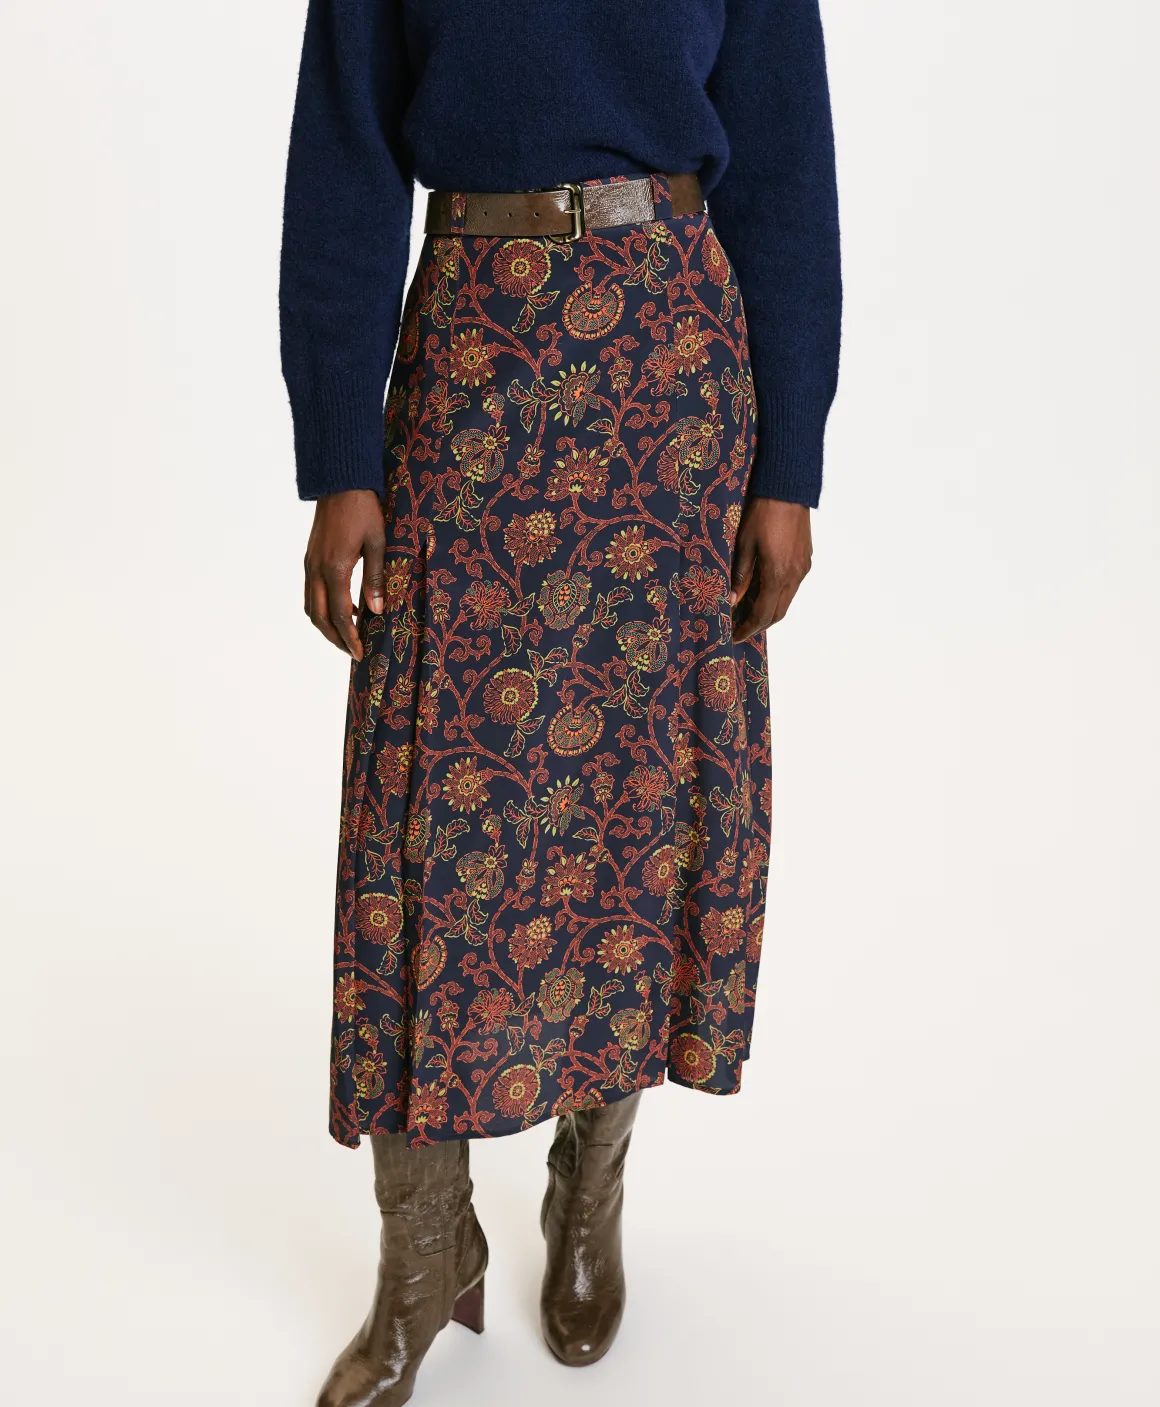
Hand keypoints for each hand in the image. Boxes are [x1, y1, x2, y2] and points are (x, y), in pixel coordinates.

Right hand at [304, 489, 385, 659]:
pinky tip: (345, 608)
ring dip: (326, 625)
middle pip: (319, 617)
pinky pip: (312, 592)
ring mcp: (310, 564)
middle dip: (335, 638)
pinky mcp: (310, 559)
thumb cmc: (363, 511)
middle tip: (352, 652)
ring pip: (311, 607)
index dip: (350, 637)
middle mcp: (316, 570)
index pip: (340, 614)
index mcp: (334, 568)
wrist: (340, 483)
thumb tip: (377, 610)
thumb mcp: (377, 543)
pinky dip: (323, 608)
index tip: (359, 653)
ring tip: (347, 635)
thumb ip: (376, 579)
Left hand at [728, 498, 812, 642]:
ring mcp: (802, 568)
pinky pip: (792, 587)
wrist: (787, 490)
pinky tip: (762, 591)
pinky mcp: (805, 560)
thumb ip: (740, 576)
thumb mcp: (743, 545)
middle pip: (777, 613)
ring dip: (768, 610)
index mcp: (777, 575)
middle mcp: (794, 576)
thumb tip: (732, 601)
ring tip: (747, 611)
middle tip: (739, 629)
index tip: (733, 636)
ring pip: (786, 601)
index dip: (747, 629)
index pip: (762, 615)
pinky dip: (777, 595)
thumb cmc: (762, 514)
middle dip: (758, 625)